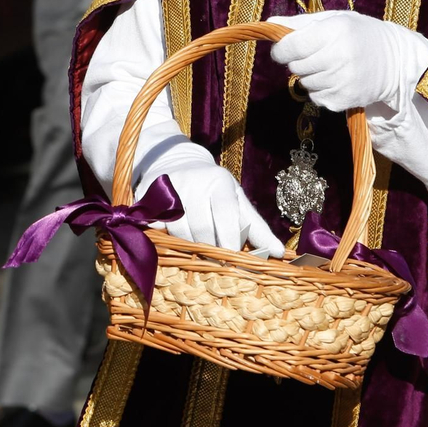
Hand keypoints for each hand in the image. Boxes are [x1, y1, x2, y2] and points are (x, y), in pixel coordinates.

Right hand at [137, 141, 284, 257]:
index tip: (233, 261)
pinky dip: (165, 240)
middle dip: (210, 250)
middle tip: (215, 264)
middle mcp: (193, 183)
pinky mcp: (148, 198)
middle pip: (201, 229)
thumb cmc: (214, 189)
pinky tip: (172, 246)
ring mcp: (169, 190)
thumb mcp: (238, 202)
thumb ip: (257, 228)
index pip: (225, 217)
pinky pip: (157, 228)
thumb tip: (279, 254)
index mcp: (219, 183)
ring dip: (189, 248)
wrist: (176, 162)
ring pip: (179, 232)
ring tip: (196, 254)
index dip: (230, 242)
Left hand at [269, 11, 427, 116]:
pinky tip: (337, 79)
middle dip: (298, 62)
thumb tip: (269, 25)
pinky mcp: (344, 100)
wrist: (394, 60)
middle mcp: (339, 57)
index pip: (291, 47)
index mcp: (335, 31)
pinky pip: (316, 98)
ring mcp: (343, 81)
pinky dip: (320, 90)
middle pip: (295, 67)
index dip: (281, 50)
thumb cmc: (359, 34)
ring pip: (304, 84)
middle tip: (314, 55)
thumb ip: (300, 23)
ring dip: (310, 76)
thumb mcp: (333, 20)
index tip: (282, 50)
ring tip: (329, 66)